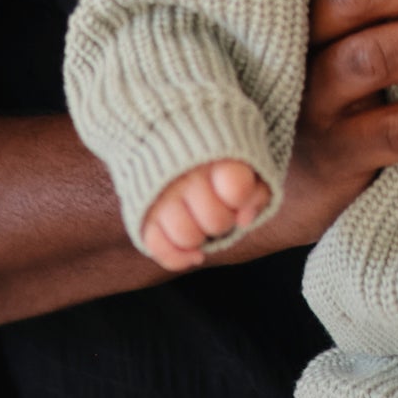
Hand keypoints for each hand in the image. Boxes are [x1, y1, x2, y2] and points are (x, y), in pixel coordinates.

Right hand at [142, 160, 270, 271]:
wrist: (165, 139)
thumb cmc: (216, 159)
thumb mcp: (247, 165)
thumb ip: (256, 192)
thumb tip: (245, 221)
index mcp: (214, 156)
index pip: (236, 190)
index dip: (240, 199)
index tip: (235, 191)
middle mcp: (184, 175)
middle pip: (215, 222)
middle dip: (224, 221)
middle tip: (218, 208)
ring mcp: (160, 195)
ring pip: (186, 237)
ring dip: (200, 238)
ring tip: (200, 222)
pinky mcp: (142, 213)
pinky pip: (158, 247)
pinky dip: (178, 257)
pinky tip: (194, 253)